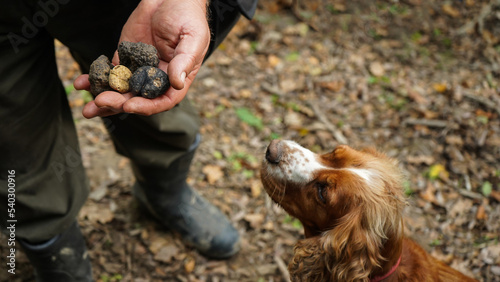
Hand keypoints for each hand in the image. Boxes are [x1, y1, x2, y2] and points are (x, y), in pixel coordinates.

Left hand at [75, 0, 209, 117]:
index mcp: (175, 79)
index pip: (161, 101)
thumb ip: (184, 61)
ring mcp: (138, 69)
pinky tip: (82, 83)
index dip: (145, 106)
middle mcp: (155, 78)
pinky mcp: (124, 57)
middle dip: (118, 103)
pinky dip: (95, 79)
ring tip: (87, 108)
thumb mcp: (192, 39)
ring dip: (103, 99)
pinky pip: (109, 72)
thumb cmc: (188, 17)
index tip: (128, 106)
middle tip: (100, 102)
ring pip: (120, 90)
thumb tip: (177, 84)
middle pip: (136, 98)